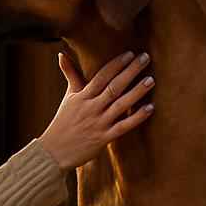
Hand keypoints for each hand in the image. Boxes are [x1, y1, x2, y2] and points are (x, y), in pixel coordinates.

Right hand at [38, 50, 155, 170]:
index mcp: (82, 96)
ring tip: (151, 80)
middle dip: (130, 71)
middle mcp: (91, 108)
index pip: (101, 76)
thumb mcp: (68, 97)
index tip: (130, 54)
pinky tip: (150, 108)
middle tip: (145, 58)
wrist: (54, 151)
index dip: (116, 64)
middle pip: (113, 87)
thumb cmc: (63, 121)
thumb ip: (70, 75)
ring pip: (120, 105)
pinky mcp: (103, 138)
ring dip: (136, 92)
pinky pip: (123, 126)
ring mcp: (98, 123)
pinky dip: (137, 118)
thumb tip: (62, 54)